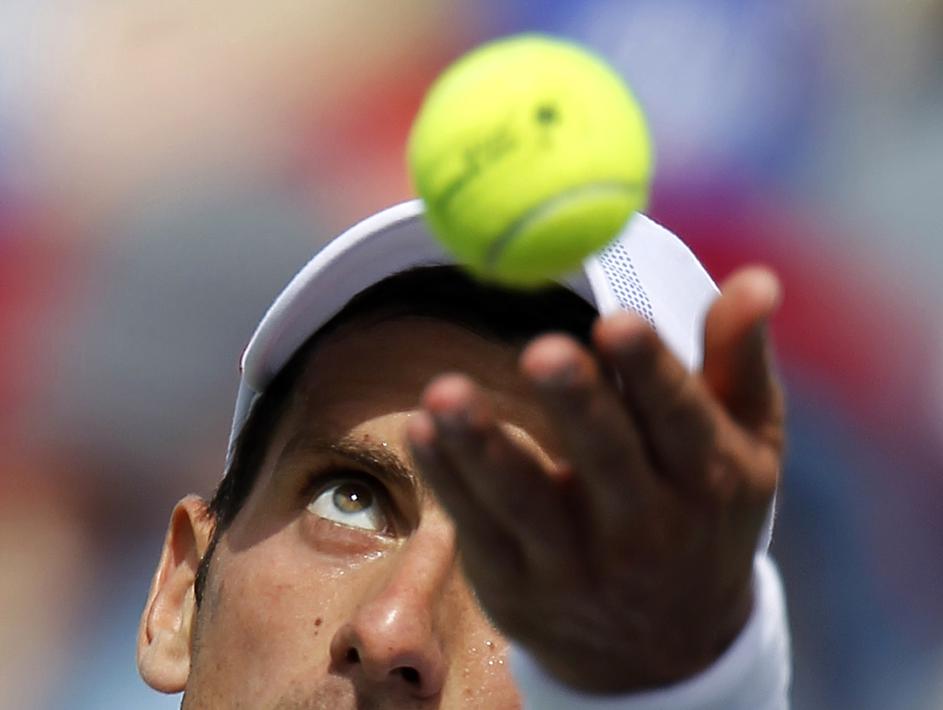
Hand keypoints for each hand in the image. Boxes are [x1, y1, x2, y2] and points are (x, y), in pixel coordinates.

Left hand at [406, 267, 784, 692]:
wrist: (661, 653)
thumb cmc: (704, 519)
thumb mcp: (745, 446)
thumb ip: (740, 359)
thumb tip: (756, 277)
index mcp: (707, 480)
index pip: (680, 420)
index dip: (650, 372)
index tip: (617, 323)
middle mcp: (644, 528)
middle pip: (605, 460)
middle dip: (575, 406)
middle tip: (542, 351)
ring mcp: (574, 563)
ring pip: (524, 501)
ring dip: (481, 447)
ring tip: (445, 394)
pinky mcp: (514, 585)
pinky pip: (476, 527)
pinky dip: (447, 479)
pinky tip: (421, 430)